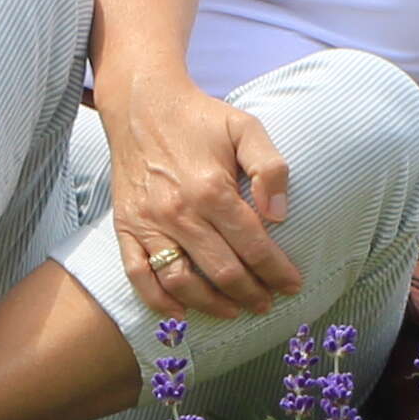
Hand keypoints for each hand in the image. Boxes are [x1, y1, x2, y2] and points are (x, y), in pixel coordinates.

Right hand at [104, 73, 297, 319]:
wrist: (142, 105)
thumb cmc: (200, 119)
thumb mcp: (245, 127)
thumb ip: (270, 168)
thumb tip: (279, 215)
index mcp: (212, 189)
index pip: (253, 245)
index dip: (277, 271)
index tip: (293, 285)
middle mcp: (179, 212)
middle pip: (222, 271)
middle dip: (252, 294)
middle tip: (268, 303)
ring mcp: (149, 223)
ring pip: (182, 282)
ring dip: (212, 305)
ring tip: (235, 311)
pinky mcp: (126, 226)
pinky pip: (139, 274)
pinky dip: (159, 300)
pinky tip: (181, 314)